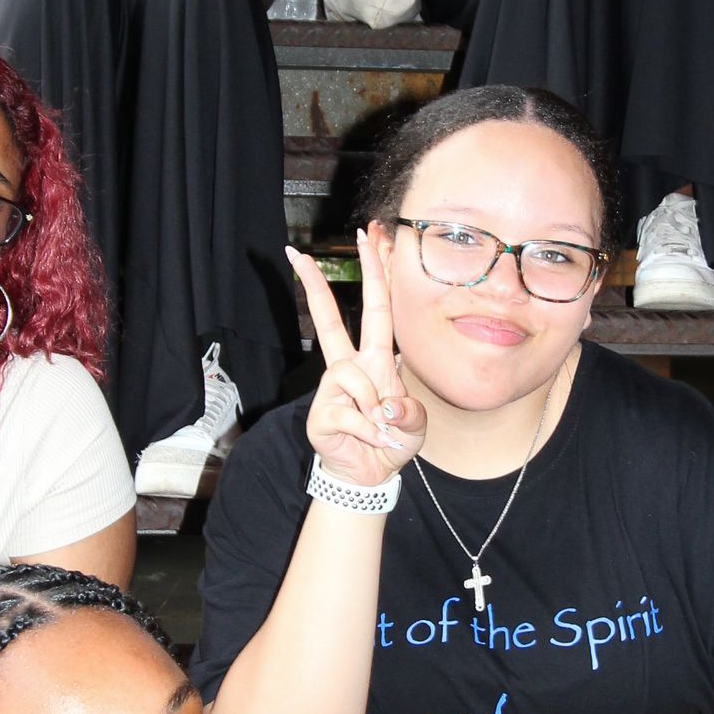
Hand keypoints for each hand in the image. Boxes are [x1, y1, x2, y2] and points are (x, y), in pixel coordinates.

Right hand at [289, 226, 425, 488]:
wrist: (370, 476)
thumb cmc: (392, 441)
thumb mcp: (416, 425)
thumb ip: (411, 411)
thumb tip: (387, 405)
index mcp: (376, 360)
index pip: (376, 309)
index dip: (375, 274)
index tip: (369, 237)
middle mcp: (349, 367)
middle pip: (328, 319)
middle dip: (315, 285)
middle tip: (296, 254)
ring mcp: (331, 389)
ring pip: (350, 374)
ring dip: (373, 404)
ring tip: (382, 427)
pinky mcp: (321, 414)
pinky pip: (350, 413)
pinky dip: (369, 431)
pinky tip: (373, 440)